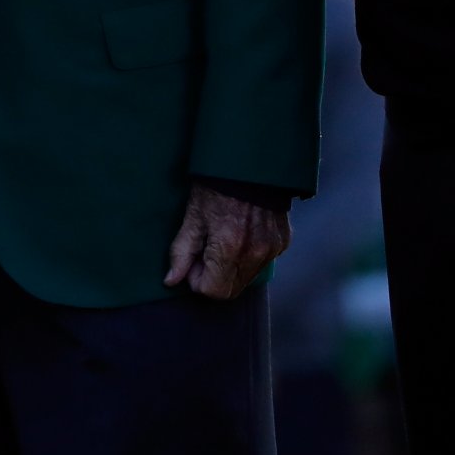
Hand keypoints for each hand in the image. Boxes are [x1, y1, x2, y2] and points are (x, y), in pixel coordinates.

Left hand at [163, 184, 290, 299]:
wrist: (251, 162)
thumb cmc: (216, 186)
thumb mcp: (193, 216)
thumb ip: (182, 252)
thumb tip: (171, 280)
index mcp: (229, 248)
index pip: (212, 292)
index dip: (197, 279)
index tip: (194, 259)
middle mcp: (254, 253)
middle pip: (231, 291)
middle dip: (214, 278)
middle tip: (207, 250)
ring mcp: (271, 249)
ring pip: (246, 279)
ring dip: (231, 269)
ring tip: (224, 238)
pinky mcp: (282, 242)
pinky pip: (261, 263)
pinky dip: (249, 257)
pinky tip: (242, 232)